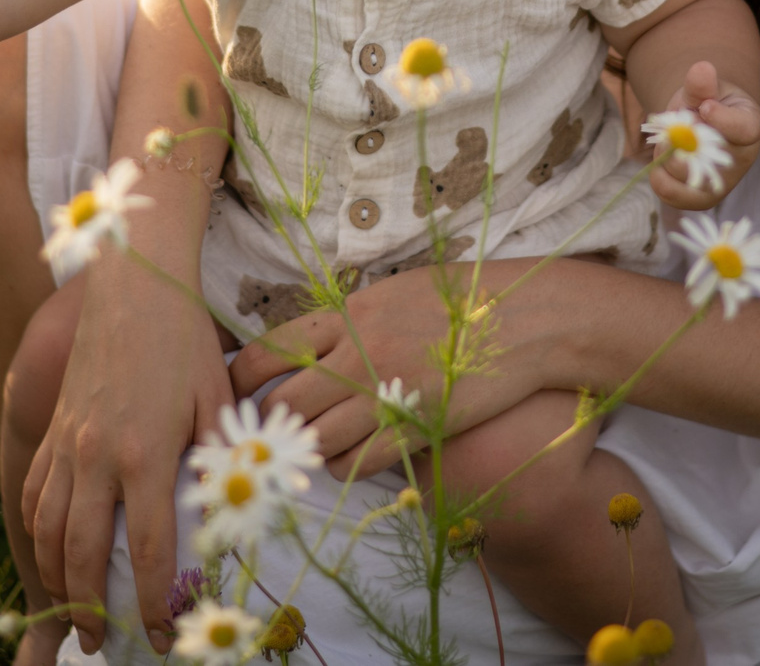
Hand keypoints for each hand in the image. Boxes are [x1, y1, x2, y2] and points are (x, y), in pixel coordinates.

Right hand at [27, 264, 233, 656]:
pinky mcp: (55, 425)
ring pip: (48, 528)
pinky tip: (47, 548)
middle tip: (98, 640)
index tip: (157, 633)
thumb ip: (217, 459)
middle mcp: (99, 456)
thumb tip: (226, 511)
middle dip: (89, 606)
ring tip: (69, 608)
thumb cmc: (186, 336)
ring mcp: (69, 441)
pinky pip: (34, 490)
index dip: (153, 601)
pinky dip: (35, 529)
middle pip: (84, 553)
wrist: (134, 280)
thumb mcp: (217, 399)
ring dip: (55, 577)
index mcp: (147, 454)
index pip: (150, 550)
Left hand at [228, 260, 553, 482]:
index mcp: (348, 315)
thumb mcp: (395, 293)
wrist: (521, 320)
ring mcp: (384, 393)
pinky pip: (356, 460)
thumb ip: (352, 319)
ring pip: (316, 437)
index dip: (242, 378)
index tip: (238, 391)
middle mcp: (357, 354)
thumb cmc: (461, 300)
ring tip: (311, 449)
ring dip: (307, 449)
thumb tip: (315, 339)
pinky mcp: (412, 425)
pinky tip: (350, 458)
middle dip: (271, 423)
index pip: (270, 350)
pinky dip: (344, 465)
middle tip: (269, 434)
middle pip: (286, 403)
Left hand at [645, 61, 759, 210]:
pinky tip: (664, 158)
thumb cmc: (709, 102)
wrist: (701, 125)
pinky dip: (659, 175)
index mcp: (750, 127)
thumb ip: (701, 84)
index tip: (705, 107)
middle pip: (710, 159)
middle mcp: (740, 161)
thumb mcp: (707, 89)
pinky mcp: (700, 199)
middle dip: (682, 142)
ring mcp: (721, 184)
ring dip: (667, 156)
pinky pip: (671, 193)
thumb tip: (701, 69)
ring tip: (669, 141)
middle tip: (673, 128)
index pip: (743, 129)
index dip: (722, 120)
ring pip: (686, 179)